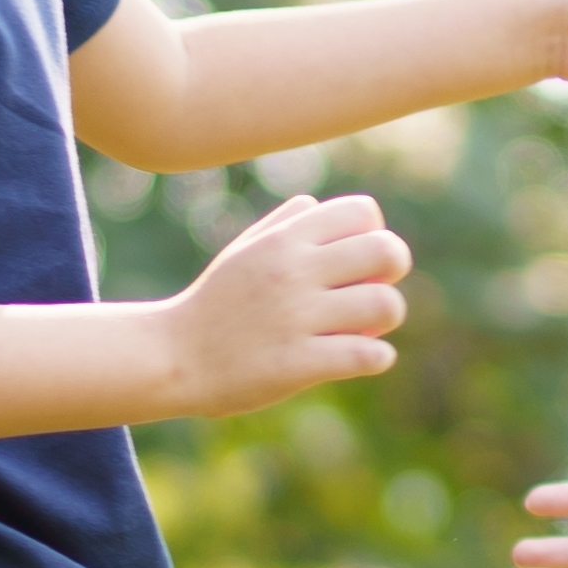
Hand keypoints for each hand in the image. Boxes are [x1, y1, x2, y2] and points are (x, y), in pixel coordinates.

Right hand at [156, 192, 410, 416]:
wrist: (173, 357)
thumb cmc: (215, 304)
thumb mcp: (243, 251)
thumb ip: (283, 223)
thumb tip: (317, 204)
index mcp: (283, 239)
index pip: (363, 212)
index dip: (374, 233)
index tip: (358, 260)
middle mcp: (293, 271)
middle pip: (386, 251)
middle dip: (393, 270)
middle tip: (373, 289)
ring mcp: (296, 317)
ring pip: (385, 304)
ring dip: (387, 317)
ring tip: (366, 328)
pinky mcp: (298, 363)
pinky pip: (368, 355)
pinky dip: (377, 357)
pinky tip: (362, 358)